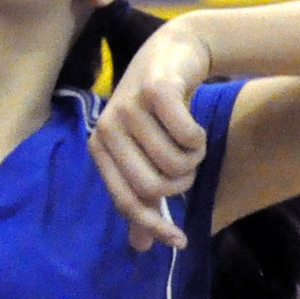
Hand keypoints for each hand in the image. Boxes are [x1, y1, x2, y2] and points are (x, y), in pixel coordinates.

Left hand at [89, 18, 211, 251]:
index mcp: (100, 147)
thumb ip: (142, 196)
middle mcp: (107, 127)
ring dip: (194, 158)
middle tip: (189, 166)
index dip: (154, 226)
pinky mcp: (155, 90)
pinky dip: (199, 137)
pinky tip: (195, 125)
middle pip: (154, 186)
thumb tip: (139, 247)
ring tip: (190, 140)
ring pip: (175, 162)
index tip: (181, 241)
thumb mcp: (144, 152)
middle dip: (181, 183)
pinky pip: (188, 136)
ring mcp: (129, 106)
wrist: (175, 51)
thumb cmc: (158, 109)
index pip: (125, 200)